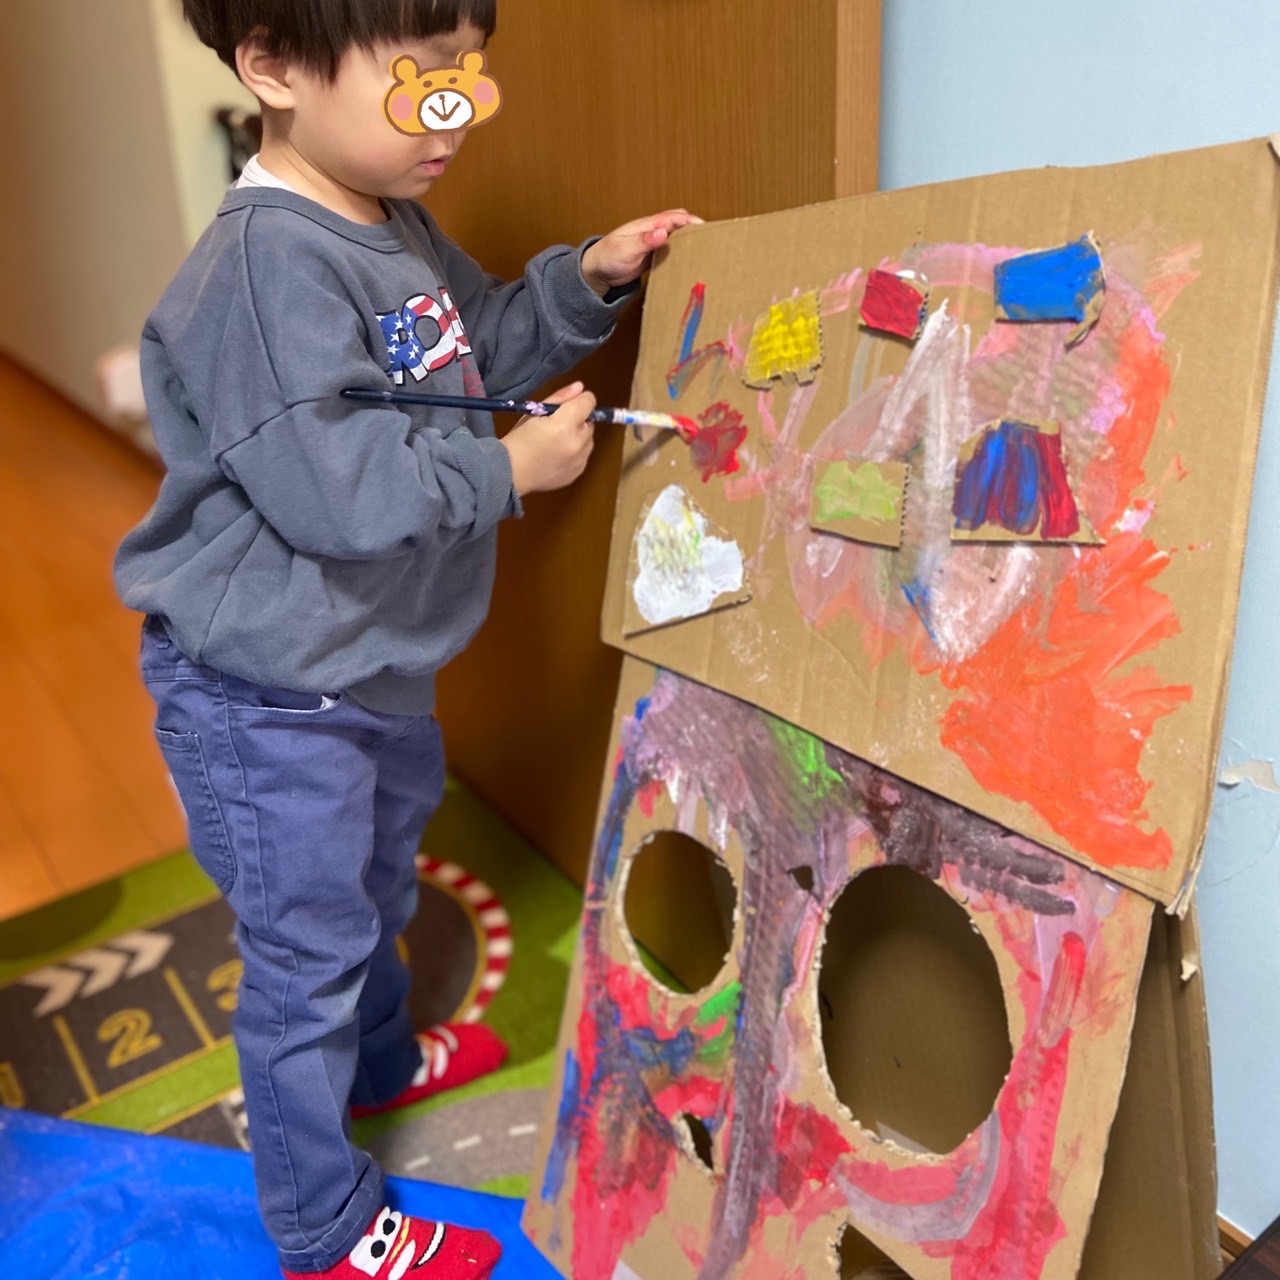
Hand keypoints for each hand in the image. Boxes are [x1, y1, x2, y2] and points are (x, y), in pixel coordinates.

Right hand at [502, 382, 595, 495]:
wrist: (509, 473)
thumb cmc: (518, 440)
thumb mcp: (534, 412)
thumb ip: (560, 398)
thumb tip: (580, 387)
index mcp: (565, 424)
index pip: (588, 402)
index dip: (580, 400)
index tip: (569, 404)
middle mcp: (577, 443)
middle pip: (590, 422)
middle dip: (577, 421)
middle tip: (557, 427)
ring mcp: (579, 460)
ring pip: (588, 440)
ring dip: (578, 438)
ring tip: (556, 443)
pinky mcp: (578, 472)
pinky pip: (583, 457)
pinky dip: (575, 453)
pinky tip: (557, 456)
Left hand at [581, 210, 703, 295]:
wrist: (597, 272)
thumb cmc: (607, 257)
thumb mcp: (626, 249)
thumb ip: (645, 240)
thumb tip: (663, 230)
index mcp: (647, 225)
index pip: (673, 218)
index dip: (690, 221)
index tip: (705, 227)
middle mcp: (653, 232)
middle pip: (678, 224)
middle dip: (694, 228)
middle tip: (711, 237)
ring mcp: (654, 244)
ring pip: (677, 238)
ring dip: (689, 241)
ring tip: (705, 249)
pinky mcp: (653, 256)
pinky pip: (671, 252)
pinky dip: (681, 254)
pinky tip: (689, 261)